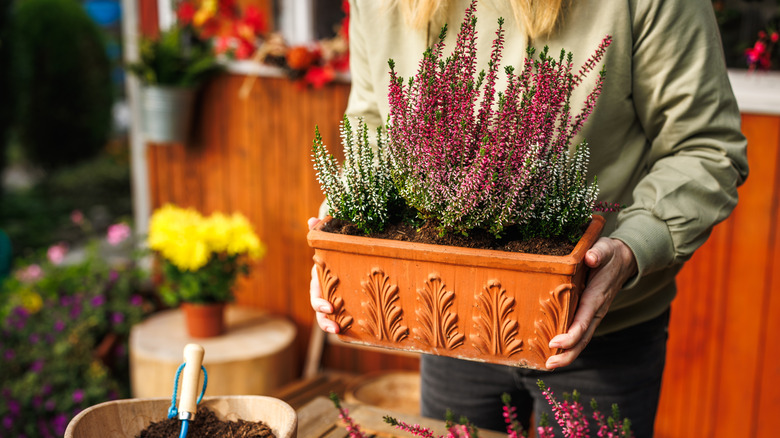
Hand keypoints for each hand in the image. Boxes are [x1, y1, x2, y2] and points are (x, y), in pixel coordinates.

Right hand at [308, 217, 339, 333]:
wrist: (344, 252)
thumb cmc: (335, 246)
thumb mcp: (329, 238)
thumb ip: (320, 231)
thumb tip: (313, 220)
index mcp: (320, 278)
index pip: (315, 293)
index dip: (319, 302)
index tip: (328, 307)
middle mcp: (326, 291)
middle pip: (320, 311)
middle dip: (324, 321)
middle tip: (334, 327)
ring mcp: (336, 298)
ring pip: (331, 317)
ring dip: (332, 325)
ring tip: (340, 332)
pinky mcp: (349, 302)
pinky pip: (347, 315)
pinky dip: (350, 324)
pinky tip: (360, 331)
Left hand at [545, 237, 636, 368]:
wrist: (625, 259)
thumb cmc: (610, 253)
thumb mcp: (604, 248)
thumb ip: (597, 253)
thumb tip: (591, 257)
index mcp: (597, 296)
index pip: (584, 320)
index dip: (570, 334)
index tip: (555, 343)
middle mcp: (596, 310)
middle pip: (583, 338)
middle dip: (568, 353)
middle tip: (549, 364)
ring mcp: (594, 314)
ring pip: (582, 339)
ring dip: (567, 354)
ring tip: (549, 365)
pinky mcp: (590, 314)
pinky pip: (580, 333)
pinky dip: (569, 345)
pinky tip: (555, 352)